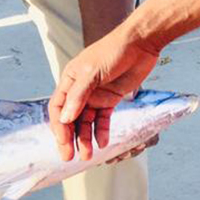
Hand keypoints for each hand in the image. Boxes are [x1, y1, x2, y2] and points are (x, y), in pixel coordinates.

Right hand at [48, 30, 160, 161]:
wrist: (141, 42)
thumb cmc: (113, 50)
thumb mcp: (92, 72)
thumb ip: (78, 96)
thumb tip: (65, 119)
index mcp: (69, 81)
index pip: (58, 108)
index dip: (59, 127)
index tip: (63, 142)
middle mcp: (79, 91)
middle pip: (70, 119)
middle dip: (70, 139)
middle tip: (70, 157)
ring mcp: (95, 96)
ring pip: (86, 122)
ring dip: (85, 139)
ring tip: (88, 155)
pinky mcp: (110, 99)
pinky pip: (103, 119)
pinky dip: (101, 131)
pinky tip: (103, 142)